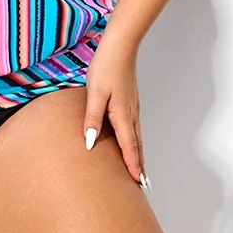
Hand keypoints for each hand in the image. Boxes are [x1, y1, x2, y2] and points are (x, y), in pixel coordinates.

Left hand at [83, 32, 150, 193]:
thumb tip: (89, 142)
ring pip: (136, 136)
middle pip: (137, 145)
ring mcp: (132, 107)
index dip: (133, 166)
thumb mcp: (94, 94)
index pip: (129, 147)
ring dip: (138, 153)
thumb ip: (92, 119)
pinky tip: (130, 139)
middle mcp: (131, 114)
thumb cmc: (106, 67)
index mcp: (122, 115)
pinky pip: (133, 126)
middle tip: (143, 184)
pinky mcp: (129, 100)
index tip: (138, 184)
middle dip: (139, 165)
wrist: (120, 47)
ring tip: (138, 168)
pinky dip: (135, 139)